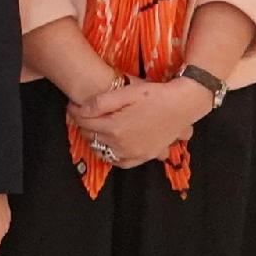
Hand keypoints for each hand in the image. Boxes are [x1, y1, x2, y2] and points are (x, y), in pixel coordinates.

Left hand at [73, 76, 208, 172]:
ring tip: (94, 126)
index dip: (74, 112)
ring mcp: (133, 153)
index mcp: (114, 127)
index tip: (72, 105)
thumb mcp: (126, 92)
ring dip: (94, 138)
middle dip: (82, 124)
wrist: (183, 105)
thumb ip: (100, 103)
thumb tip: (79, 110)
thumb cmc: (155, 95)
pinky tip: (109, 145)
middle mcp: (121, 144)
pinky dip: (111, 155)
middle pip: (90, 135)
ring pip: (102, 150)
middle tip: (82, 113)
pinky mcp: (144, 156)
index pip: (83, 122)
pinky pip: (120, 162)